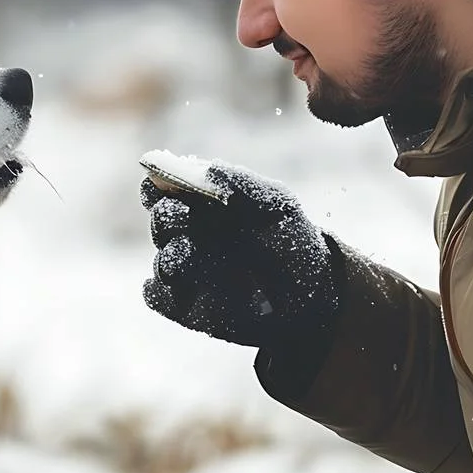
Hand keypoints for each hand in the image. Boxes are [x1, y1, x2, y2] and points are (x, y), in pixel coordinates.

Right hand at [140, 162, 341, 347]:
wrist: (314, 299)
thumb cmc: (294, 244)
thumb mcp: (276, 205)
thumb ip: (239, 183)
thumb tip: (203, 168)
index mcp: (206, 204)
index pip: (165, 186)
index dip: (158, 181)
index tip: (162, 181)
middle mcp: (191, 234)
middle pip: (161, 219)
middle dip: (167, 217)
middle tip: (183, 216)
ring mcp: (187, 271)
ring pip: (161, 260)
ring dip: (171, 256)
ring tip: (194, 256)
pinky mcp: (184, 304)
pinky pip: (157, 296)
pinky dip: (160, 291)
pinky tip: (181, 287)